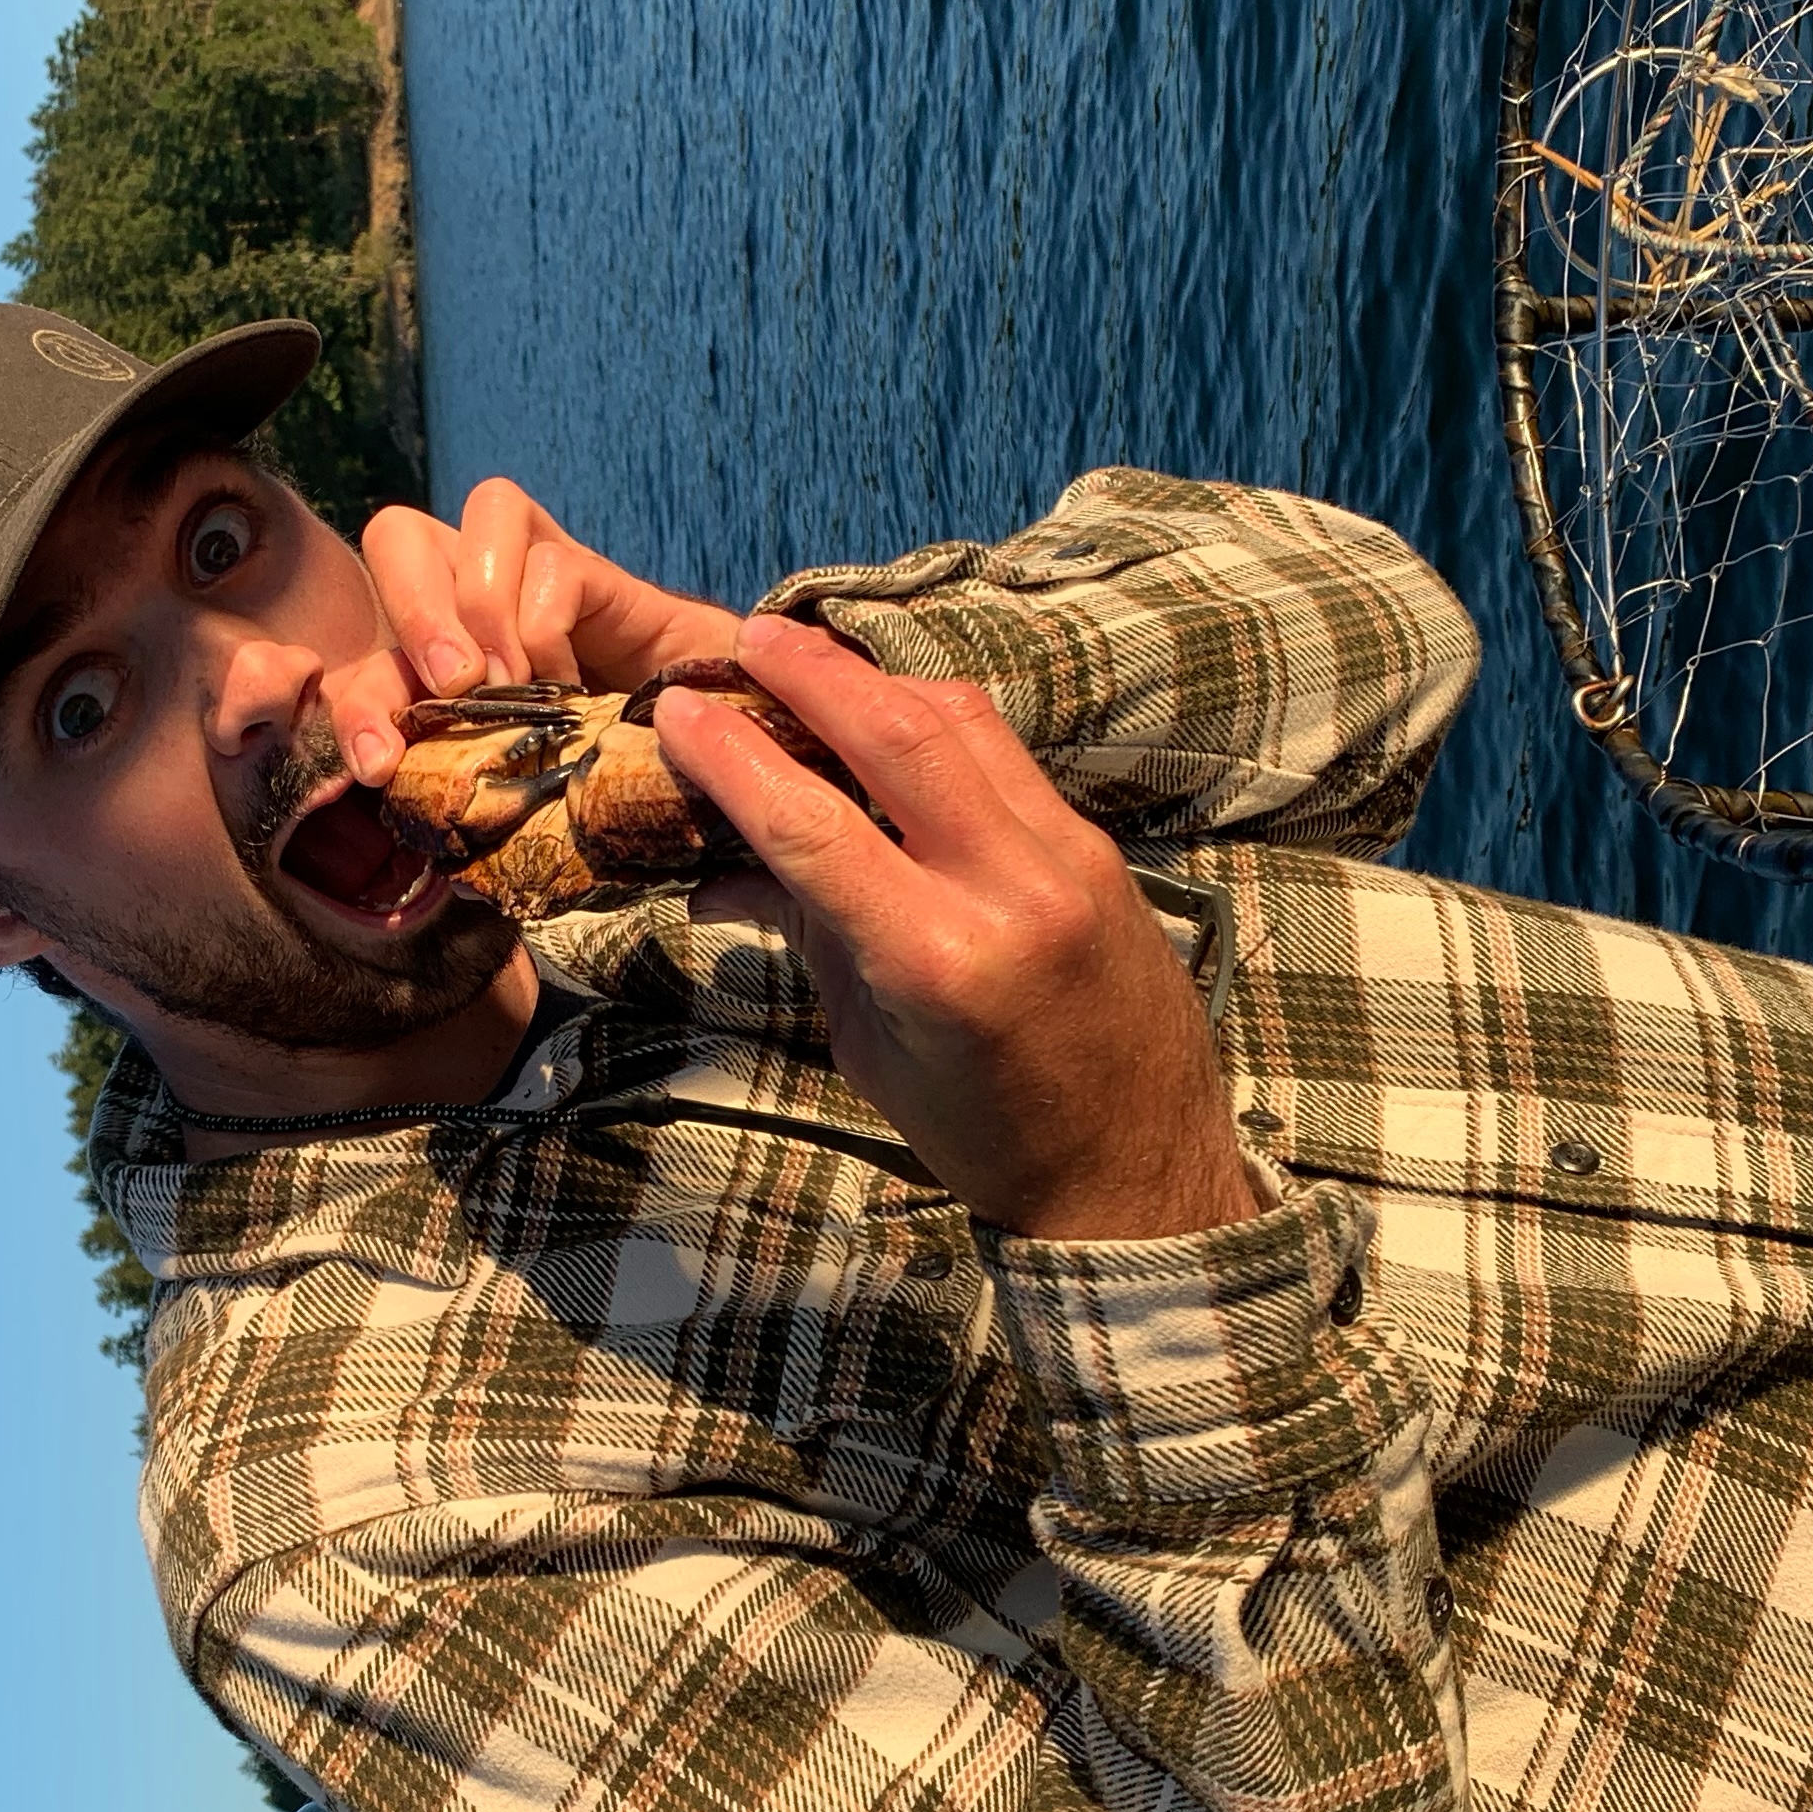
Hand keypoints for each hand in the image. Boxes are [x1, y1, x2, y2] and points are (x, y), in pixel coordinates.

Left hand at [327, 478, 740, 783]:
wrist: (706, 751)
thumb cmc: (596, 775)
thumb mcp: (512, 791)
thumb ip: (464, 796)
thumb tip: (425, 828)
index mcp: (441, 660)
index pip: (367, 652)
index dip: (356, 704)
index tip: (382, 765)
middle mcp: (482, 597)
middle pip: (399, 534)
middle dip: (411, 609)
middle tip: (453, 688)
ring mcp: (545, 573)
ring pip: (487, 507)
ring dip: (482, 602)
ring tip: (511, 684)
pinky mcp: (606, 575)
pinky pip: (551, 560)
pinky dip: (546, 626)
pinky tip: (568, 685)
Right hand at [655, 615, 1264, 1240]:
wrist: (1134, 1171)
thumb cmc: (984, 1134)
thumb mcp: (869, 1045)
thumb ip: (808, 933)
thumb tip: (720, 865)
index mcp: (939, 959)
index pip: (813, 824)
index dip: (734, 755)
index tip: (678, 710)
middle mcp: (1013, 889)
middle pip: (898, 732)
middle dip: (814, 673)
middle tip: (749, 640)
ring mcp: (1069, 858)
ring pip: (964, 722)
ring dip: (880, 680)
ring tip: (812, 661)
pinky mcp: (1097, 848)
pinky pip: (1008, 756)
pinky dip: (939, 721)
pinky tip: (891, 718)